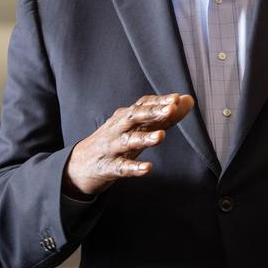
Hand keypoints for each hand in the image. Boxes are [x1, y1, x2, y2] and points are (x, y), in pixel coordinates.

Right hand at [64, 94, 193, 195]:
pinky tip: (148, 168)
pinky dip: (134, 168)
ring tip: (161, 136)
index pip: (143, 104)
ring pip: (128, 141)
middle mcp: (118, 128)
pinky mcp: (109, 167)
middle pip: (134, 116)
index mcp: (126, 117)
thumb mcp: (137, 127)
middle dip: (152, 112)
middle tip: (171, 108)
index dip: (160, 101)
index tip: (177, 99)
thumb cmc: (115, 141)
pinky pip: (122, 167)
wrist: (79, 165)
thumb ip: (163, 116)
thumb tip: (188, 100)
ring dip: (144, 138)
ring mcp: (112, 148)